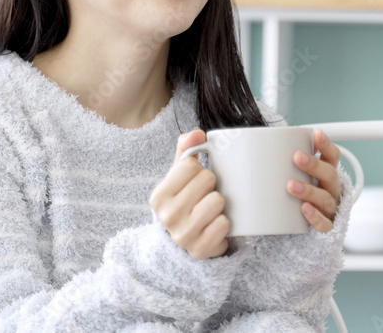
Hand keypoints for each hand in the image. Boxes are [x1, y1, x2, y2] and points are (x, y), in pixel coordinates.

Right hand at [149, 129, 229, 259]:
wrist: (186, 242)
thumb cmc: (186, 202)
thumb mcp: (180, 177)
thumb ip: (186, 150)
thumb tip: (197, 133)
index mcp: (158, 196)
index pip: (190, 164)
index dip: (199, 169)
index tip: (194, 182)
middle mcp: (167, 216)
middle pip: (206, 179)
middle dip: (211, 185)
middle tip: (204, 196)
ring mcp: (182, 235)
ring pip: (217, 200)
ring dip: (219, 204)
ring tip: (210, 210)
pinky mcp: (200, 250)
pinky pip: (224, 224)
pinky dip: (224, 223)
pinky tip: (214, 226)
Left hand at [287, 128, 342, 232]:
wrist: (297, 231)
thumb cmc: (295, 199)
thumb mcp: (294, 179)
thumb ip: (282, 164)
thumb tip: (251, 145)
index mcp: (326, 175)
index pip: (332, 156)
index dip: (326, 145)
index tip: (316, 134)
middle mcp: (332, 190)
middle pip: (329, 175)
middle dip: (314, 165)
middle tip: (296, 157)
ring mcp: (330, 209)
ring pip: (325, 198)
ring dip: (309, 190)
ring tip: (291, 185)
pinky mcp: (326, 228)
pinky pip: (324, 223)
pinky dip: (314, 216)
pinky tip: (304, 209)